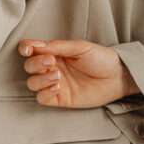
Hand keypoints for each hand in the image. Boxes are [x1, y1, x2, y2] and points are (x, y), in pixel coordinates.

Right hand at [17, 37, 138, 107]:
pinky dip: (45, 93)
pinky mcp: (61, 99)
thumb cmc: (101, 58)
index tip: (28, 49)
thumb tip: (36, 44)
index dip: (25, 48)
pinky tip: (57, 87)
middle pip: (29, 66)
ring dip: (40, 79)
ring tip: (57, 76)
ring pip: (32, 83)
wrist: (117, 77)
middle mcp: (52, 67)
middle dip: (36, 64)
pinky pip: (42, 98)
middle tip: (51, 61)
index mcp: (54, 52)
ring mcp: (55, 84)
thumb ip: (58, 46)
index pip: (32, 49)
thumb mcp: (80, 47)